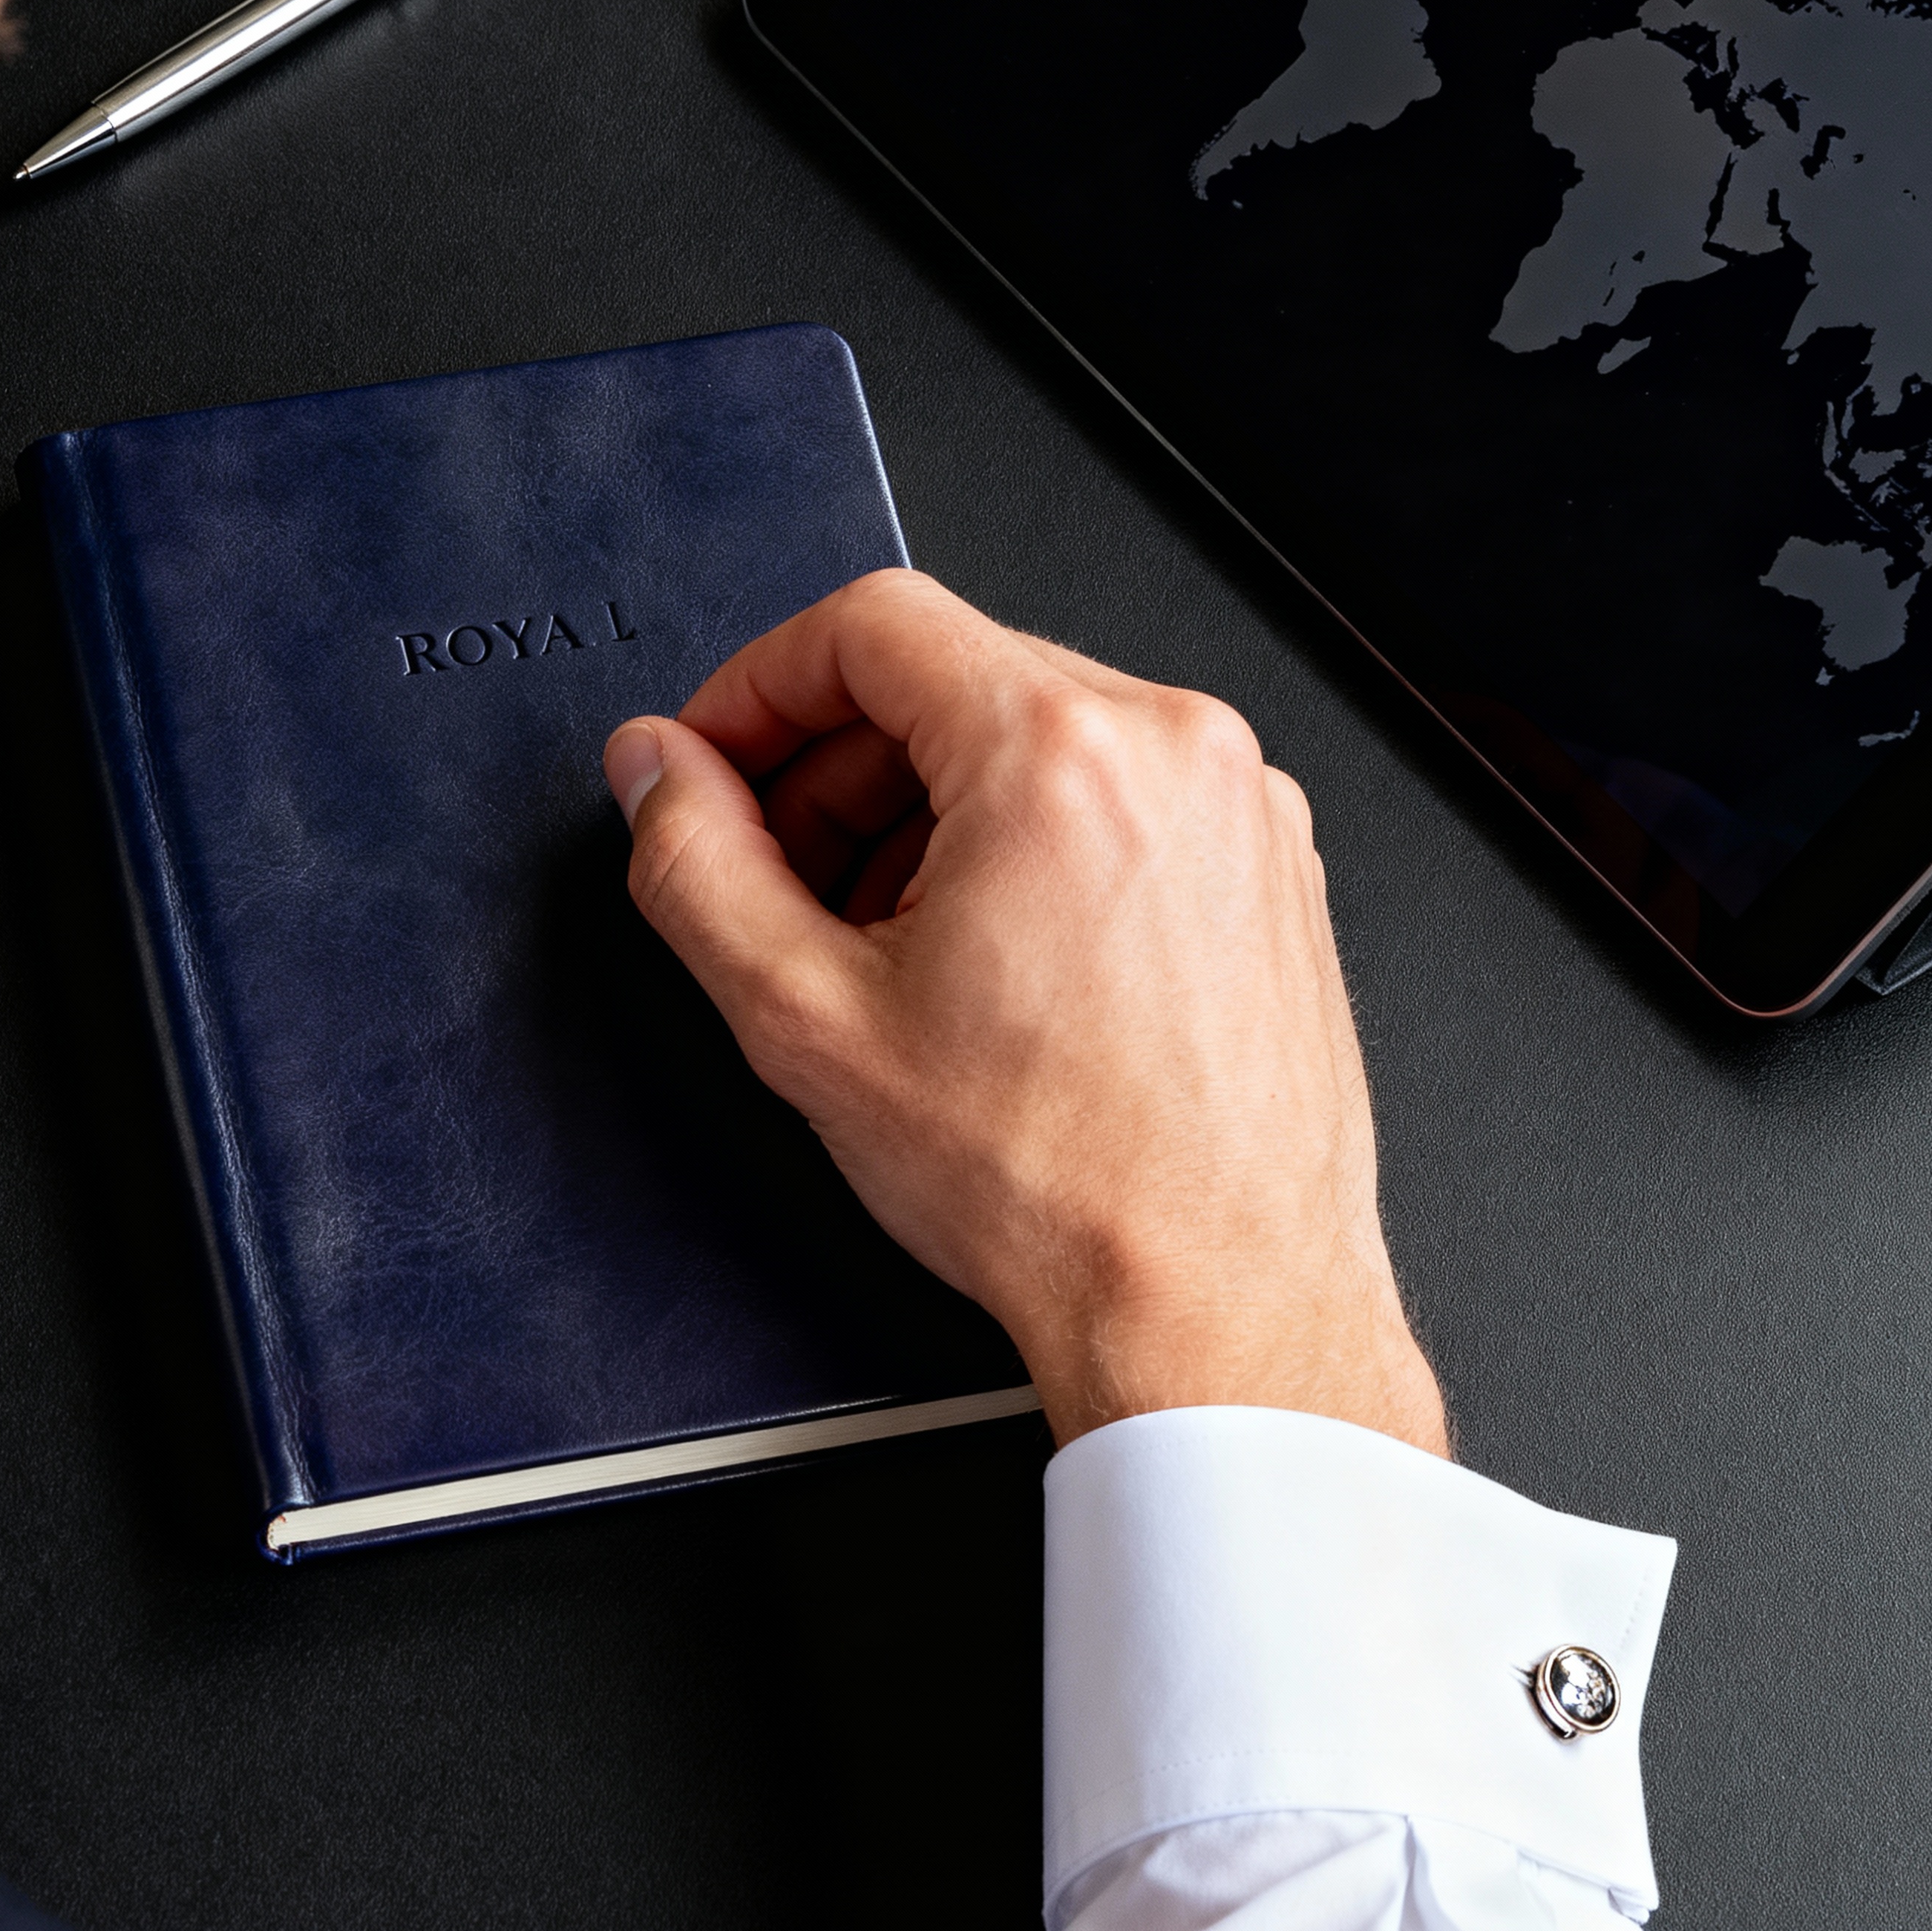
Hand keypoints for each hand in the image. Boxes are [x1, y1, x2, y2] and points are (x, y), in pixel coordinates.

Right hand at [602, 570, 1445, 1457]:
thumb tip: (657, 774)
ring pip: (1035, 737)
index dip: (757, 687)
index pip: (868, 623)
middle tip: (776, 876)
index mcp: (1062, 753)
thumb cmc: (1058, 1188)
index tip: (716, 761)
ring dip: (927, 813)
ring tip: (883, 946)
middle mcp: (1175, 750)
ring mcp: (1242, 807)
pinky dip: (1028, 847)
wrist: (1217, 1307)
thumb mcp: (808, 1019)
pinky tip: (984, 968)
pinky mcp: (1274, 867)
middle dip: (837, 769)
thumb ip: (697, 865)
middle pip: (951, 677)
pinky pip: (1119, 797)